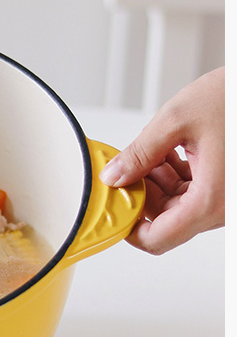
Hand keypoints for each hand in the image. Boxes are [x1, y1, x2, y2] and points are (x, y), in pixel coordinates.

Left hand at [99, 67, 224, 254]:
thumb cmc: (236, 97)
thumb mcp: (177, 120)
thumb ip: (139, 153)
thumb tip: (114, 176)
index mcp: (211, 201)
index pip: (158, 239)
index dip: (128, 228)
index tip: (113, 208)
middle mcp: (225, 208)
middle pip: (167, 221)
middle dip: (143, 196)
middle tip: (127, 168)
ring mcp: (229, 199)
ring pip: (181, 206)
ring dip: (159, 184)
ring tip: (151, 153)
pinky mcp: (231, 187)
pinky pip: (197, 193)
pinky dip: (177, 177)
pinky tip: (168, 152)